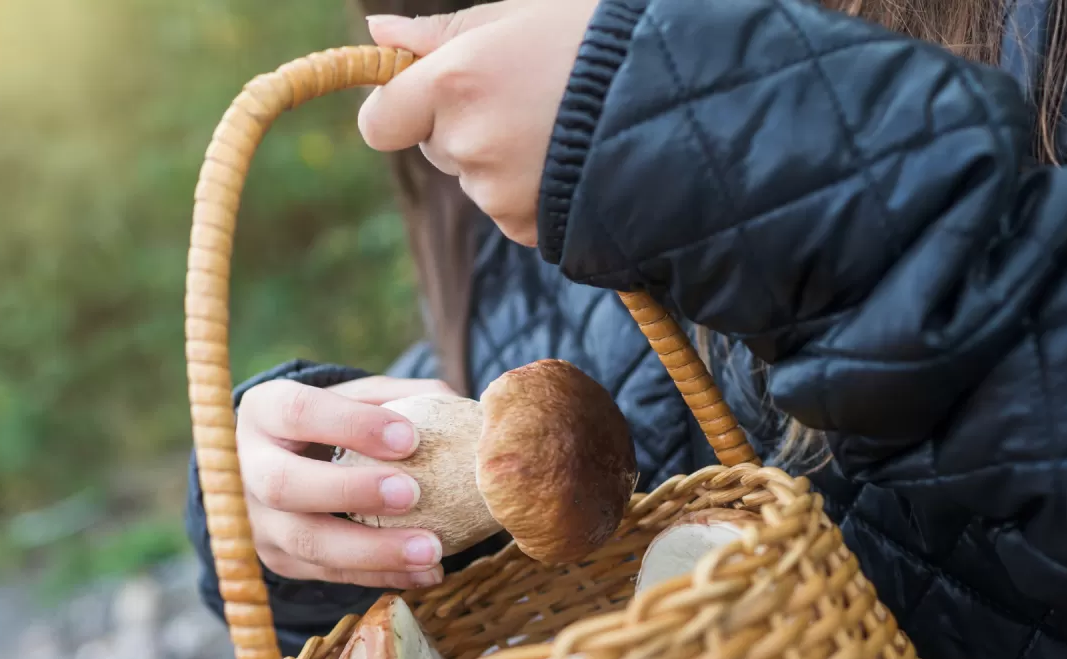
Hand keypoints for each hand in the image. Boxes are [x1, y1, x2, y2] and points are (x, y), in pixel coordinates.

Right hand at [237, 375, 457, 587]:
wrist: (291, 460)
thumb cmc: (336, 419)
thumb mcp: (359, 397)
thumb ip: (401, 396)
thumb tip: (459, 408)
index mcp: (264, 410)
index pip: (297, 412)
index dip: (350, 426)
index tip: (409, 438)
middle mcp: (246, 466)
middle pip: (283, 484)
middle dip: (349, 491)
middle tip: (413, 494)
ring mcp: (257, 519)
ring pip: (305, 541)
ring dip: (373, 550)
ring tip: (432, 549)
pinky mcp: (278, 559)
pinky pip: (327, 573)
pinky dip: (381, 575)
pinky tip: (424, 572)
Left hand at [357, 0, 598, 245]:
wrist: (687, 104)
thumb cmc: (602, 42)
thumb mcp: (523, 14)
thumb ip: (442, 32)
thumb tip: (379, 35)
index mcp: (457, 81)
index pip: (380, 123)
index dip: (396, 111)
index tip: (423, 96)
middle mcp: (469, 143)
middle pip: (433, 147)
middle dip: (461, 125)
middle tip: (525, 95)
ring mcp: (497, 193)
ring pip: (474, 179)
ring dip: (501, 158)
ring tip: (561, 126)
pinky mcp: (526, 229)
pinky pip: (508, 209)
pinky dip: (530, 191)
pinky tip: (571, 160)